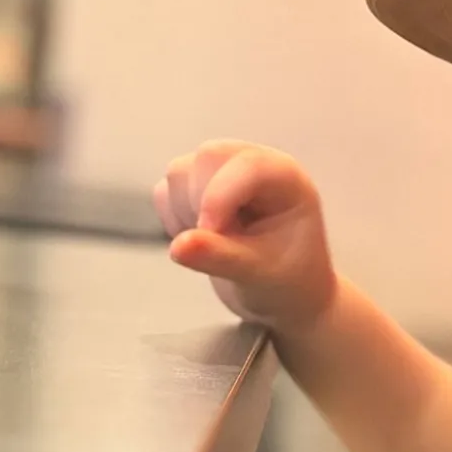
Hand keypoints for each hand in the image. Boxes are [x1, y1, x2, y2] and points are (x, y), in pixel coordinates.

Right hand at [154, 140, 338, 333]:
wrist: (280, 295)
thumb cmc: (286, 281)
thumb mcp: (261, 274)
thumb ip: (222, 258)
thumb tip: (178, 247)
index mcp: (284, 177)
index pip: (246, 165)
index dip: (220, 196)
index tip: (211, 234)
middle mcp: (252, 165)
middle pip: (207, 157)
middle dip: (201, 202)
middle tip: (220, 244)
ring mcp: (221, 172)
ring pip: (180, 173)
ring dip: (186, 214)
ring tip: (219, 246)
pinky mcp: (194, 188)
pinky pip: (165, 192)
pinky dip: (173, 220)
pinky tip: (203, 241)